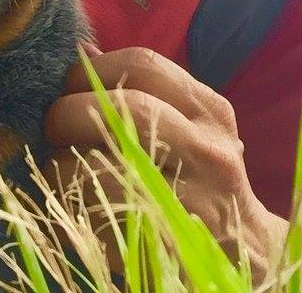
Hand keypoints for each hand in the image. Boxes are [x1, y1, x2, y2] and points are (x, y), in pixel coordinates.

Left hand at [44, 44, 285, 278]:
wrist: (246, 250)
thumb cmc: (202, 177)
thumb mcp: (190, 126)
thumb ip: (142, 90)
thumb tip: (81, 51)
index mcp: (209, 110)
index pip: (143, 65)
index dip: (92, 71)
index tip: (69, 87)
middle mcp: (206, 148)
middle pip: (122, 109)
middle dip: (69, 114)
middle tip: (54, 128)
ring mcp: (189, 197)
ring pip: (102, 164)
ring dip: (62, 165)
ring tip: (60, 168)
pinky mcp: (164, 241)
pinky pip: (98, 214)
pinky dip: (72, 205)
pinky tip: (72, 201)